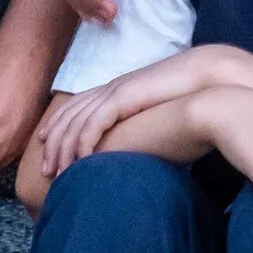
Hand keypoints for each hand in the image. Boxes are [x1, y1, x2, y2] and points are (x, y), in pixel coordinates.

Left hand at [36, 48, 237, 181]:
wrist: (207, 79)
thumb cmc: (191, 99)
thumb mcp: (158, 115)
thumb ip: (144, 127)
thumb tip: (141, 150)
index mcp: (119, 89)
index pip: (77, 106)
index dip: (57, 124)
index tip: (44, 143)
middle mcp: (112, 88)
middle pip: (69, 114)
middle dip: (53, 142)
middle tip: (45, 170)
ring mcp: (116, 91)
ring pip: (76, 121)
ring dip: (63, 149)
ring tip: (56, 173)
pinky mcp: (124, 97)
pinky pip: (94, 123)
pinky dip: (82, 143)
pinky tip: (78, 162)